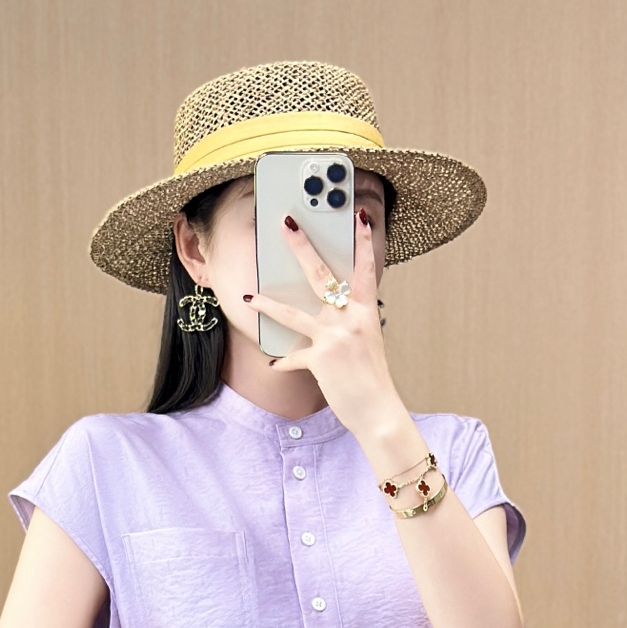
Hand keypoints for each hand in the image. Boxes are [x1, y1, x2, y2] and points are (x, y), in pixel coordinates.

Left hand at [247, 209, 415, 452]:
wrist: (377, 410)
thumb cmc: (372, 378)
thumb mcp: (368, 342)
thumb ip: (352, 322)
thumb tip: (335, 310)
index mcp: (365, 311)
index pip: (364, 269)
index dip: (362, 242)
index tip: (360, 217)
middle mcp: (350, 318)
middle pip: (321, 274)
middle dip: (302, 247)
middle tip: (287, 224)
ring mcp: (334, 337)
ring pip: (293, 313)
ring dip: (267, 304)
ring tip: (249, 297)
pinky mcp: (320, 360)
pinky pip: (293, 357)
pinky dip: (283, 362)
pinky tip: (274, 365)